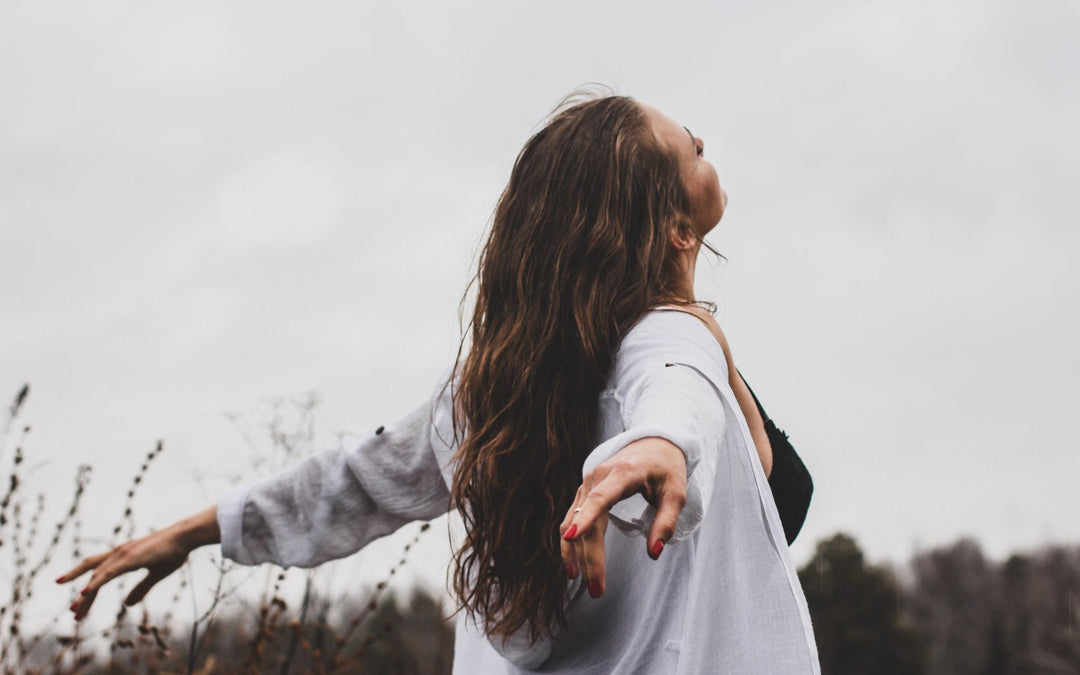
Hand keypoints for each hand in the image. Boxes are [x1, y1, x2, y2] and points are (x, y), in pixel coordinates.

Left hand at [56, 506, 218, 620]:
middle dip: (82, 595)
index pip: (99, 572)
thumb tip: (127, 604)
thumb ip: (141, 589)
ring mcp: (123, 554)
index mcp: (124, 557)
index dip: (88, 588)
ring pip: (98, 577)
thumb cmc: (174, 552)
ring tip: (75, 612)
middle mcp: (119, 553)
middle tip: (72, 613)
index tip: (78, 605)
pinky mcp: (130, 558)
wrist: (186, 537)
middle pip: (93, 574)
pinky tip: (84, 592)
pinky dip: (95, 583)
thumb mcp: (156, 575)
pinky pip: (108, 572)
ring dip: (86, 595)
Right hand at [559, 436, 687, 598]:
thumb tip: (654, 553)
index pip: (599, 499)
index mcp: (621, 474)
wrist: (653, 443)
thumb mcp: (676, 493)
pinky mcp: (584, 492)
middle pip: (585, 522)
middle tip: (597, 590)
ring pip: (572, 522)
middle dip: (588, 558)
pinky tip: (573, 564)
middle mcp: (597, 477)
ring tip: (582, 582)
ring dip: (574, 554)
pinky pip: (571, 518)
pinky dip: (571, 543)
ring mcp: (587, 484)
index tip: (572, 536)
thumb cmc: (666, 468)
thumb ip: (666, 522)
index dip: (585, 518)